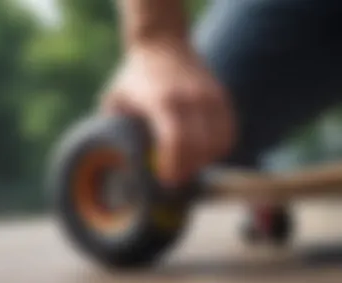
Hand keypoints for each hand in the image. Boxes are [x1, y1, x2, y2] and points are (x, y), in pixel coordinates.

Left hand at [100, 42, 236, 186]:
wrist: (163, 42)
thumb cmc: (135, 76)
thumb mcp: (116, 99)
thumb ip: (114, 129)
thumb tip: (115, 163)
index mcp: (162, 100)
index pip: (176, 140)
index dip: (173, 165)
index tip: (165, 179)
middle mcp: (191, 98)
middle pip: (200, 147)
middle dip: (188, 169)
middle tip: (175, 180)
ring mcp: (210, 97)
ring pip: (218, 143)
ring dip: (205, 161)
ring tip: (188, 165)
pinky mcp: (222, 97)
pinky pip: (229, 132)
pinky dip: (219, 148)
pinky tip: (204, 152)